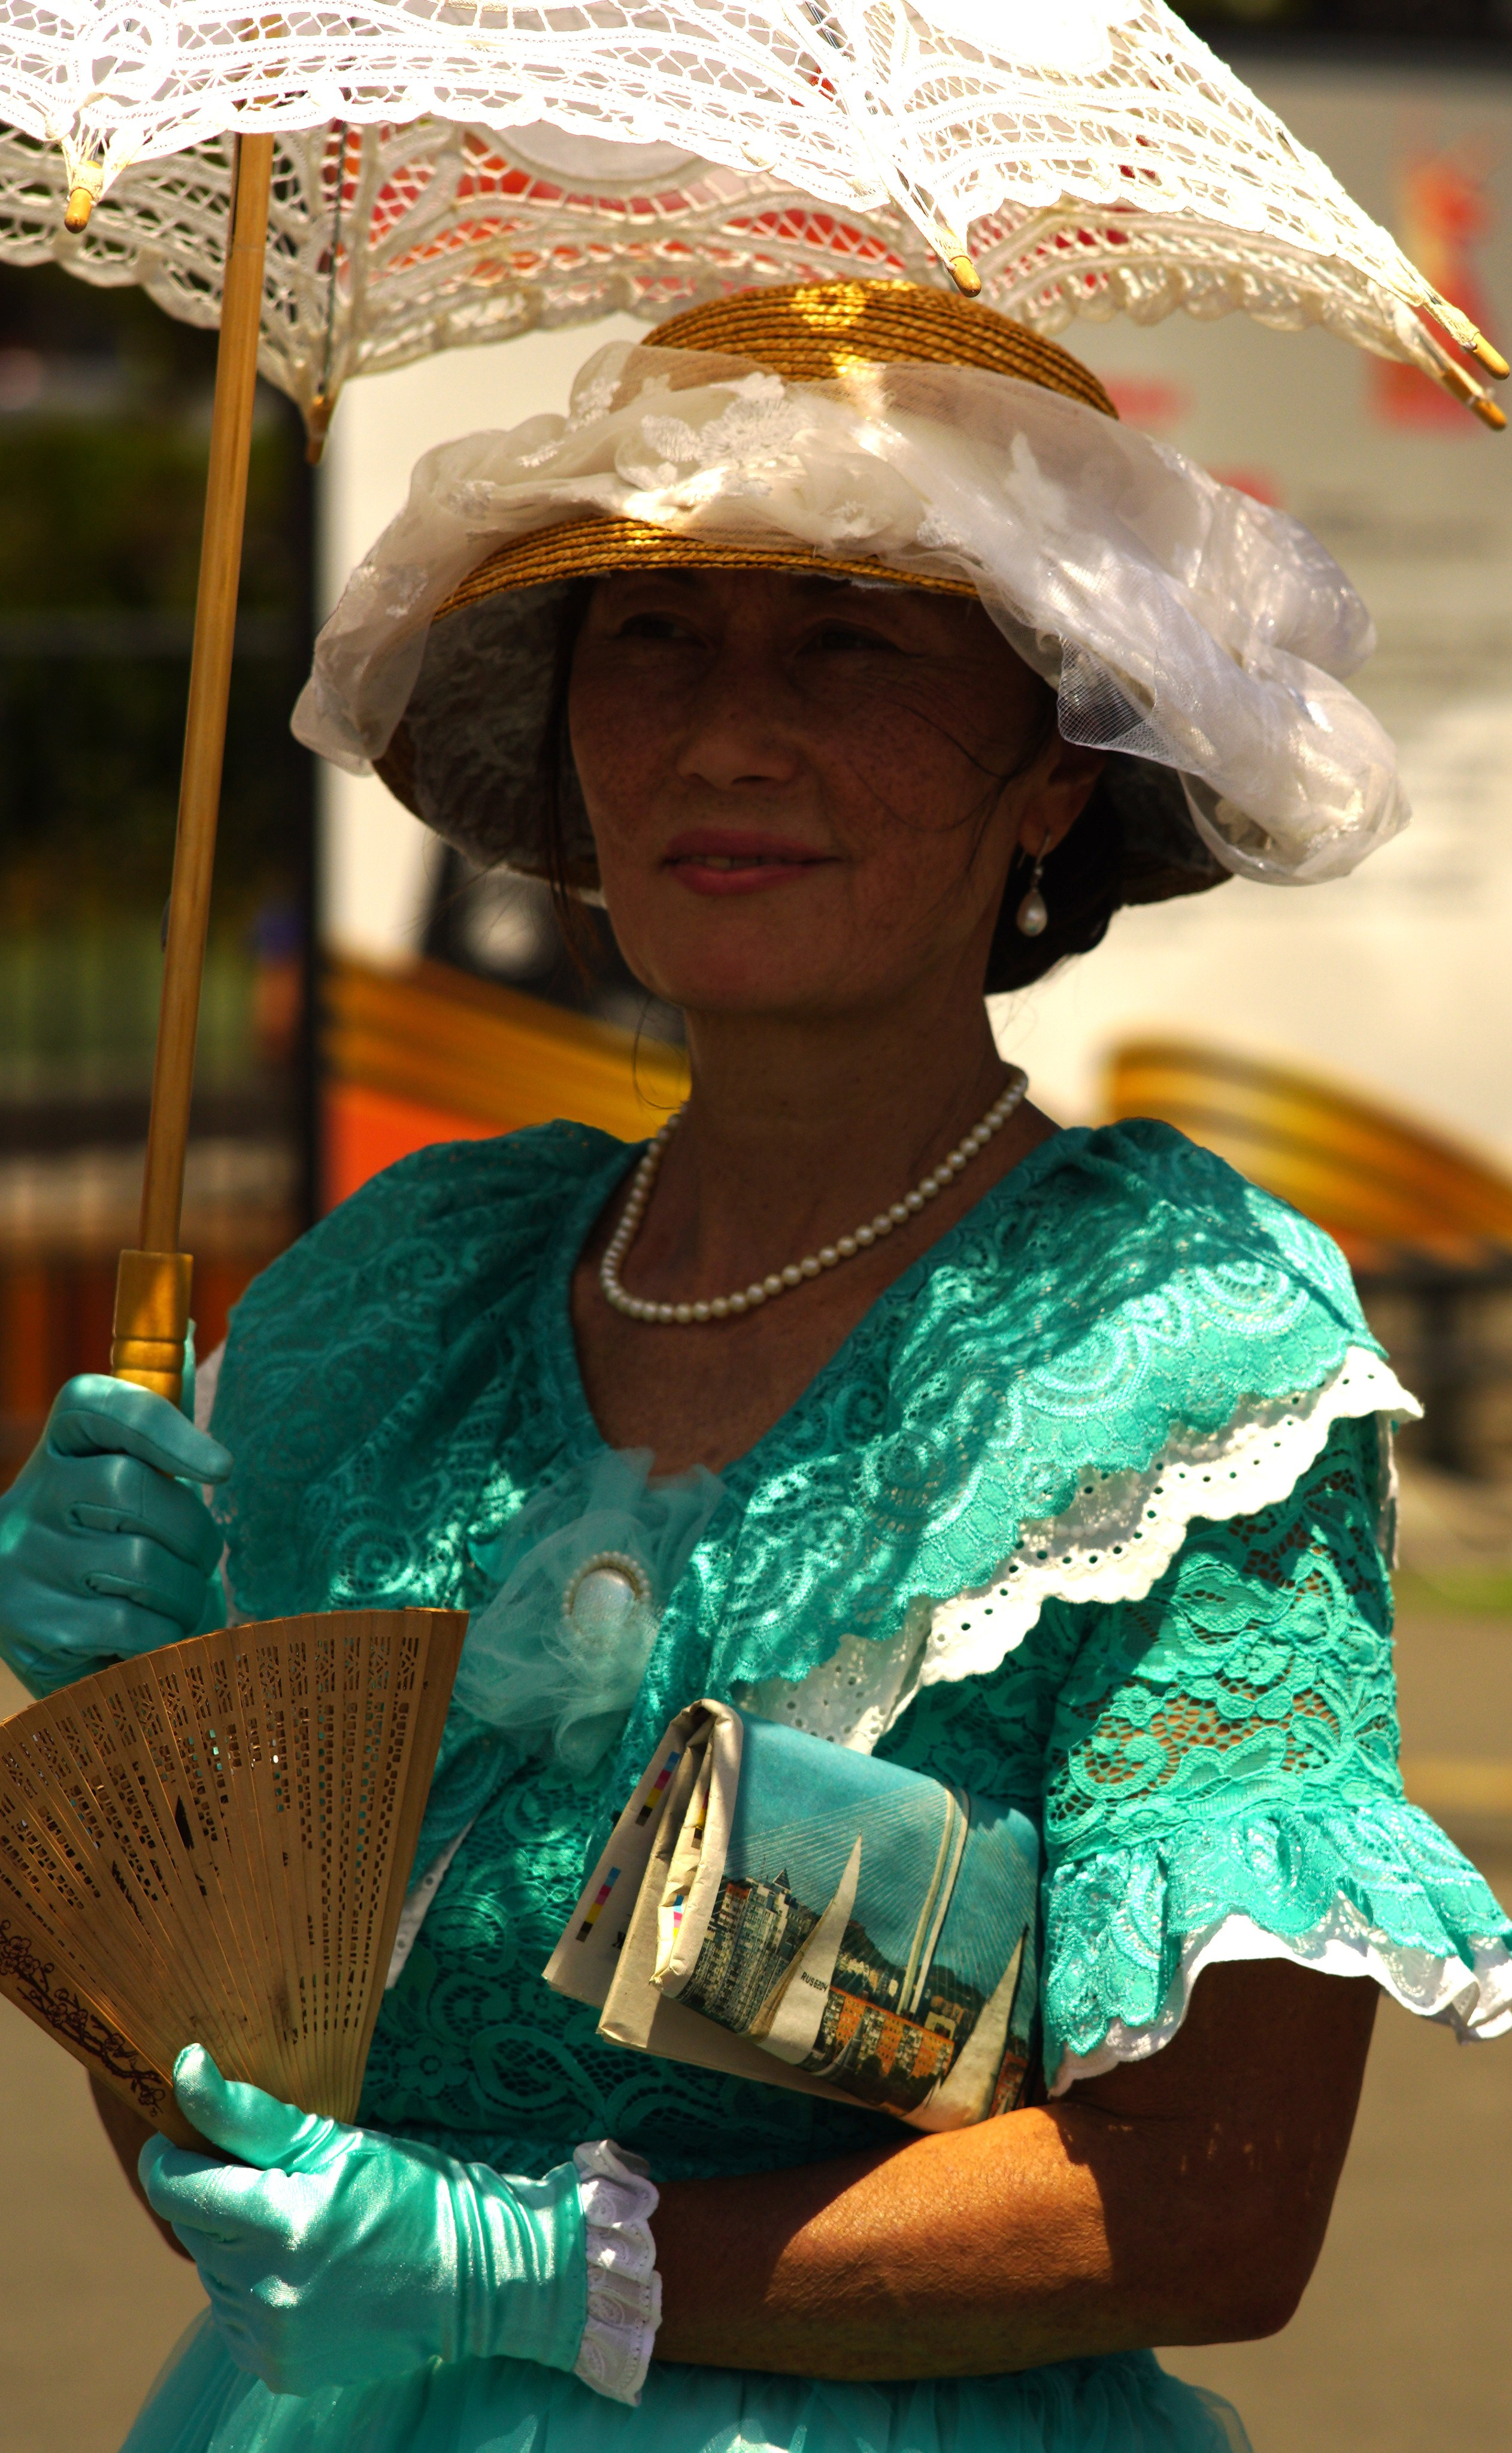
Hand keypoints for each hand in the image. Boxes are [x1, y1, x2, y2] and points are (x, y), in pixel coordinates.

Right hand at [0, 1375, 231, 1696]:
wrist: (55, 1640)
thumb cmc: (117, 1544)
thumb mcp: (133, 1479)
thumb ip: (161, 1419)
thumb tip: (189, 1329)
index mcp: (59, 1448)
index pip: (94, 1402)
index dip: (161, 1424)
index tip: (222, 1467)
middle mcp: (27, 1499)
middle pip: (131, 1488)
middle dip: (193, 1532)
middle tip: (202, 1558)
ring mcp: (22, 1564)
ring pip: (140, 1563)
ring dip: (184, 1593)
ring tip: (176, 1603)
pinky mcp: (31, 1629)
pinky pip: (131, 1624)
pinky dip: (164, 1636)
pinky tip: (153, 1638)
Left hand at [139, 2047, 587, 2396]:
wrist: (470, 2275)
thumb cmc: (407, 2190)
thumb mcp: (335, 2140)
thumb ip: (250, 2113)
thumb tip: (185, 2066)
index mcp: (282, 2222)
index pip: (177, 2188)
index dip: (168, 2156)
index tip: (178, 2136)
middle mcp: (268, 2290)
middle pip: (194, 2229)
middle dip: (215, 2197)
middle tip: (267, 2178)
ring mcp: (273, 2338)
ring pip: (213, 2274)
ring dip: (234, 2245)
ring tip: (293, 2225)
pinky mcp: (280, 2369)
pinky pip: (236, 2318)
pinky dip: (252, 2289)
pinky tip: (298, 2269)